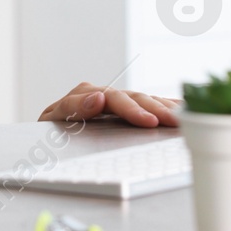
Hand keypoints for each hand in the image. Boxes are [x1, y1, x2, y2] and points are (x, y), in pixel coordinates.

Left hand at [38, 82, 180, 127]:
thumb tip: (97, 98)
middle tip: (175, 122)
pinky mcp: (125, 109)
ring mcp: (116, 101)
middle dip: (156, 109)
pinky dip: (166, 105)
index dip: (132, 110)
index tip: (148, 121)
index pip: (113, 98)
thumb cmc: (48, 132)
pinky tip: (183, 110)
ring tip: (185, 118)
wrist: (45, 136)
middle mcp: (103, 94)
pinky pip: (148, 104)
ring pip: (145, 99)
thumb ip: (73, 108)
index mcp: (85, 94)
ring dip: (166, 108)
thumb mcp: (51, 121)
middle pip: (135, 97)